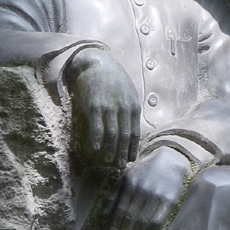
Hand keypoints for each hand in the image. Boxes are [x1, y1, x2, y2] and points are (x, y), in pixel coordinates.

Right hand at [66, 47, 139, 167]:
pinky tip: (96, 151)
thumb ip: (129, 109)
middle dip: (122, 153)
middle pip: (125, 136)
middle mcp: (123, 108)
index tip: (130, 159)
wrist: (96, 62)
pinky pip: (97, 128)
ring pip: (112, 135)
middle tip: (119, 166)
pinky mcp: (94, 106)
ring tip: (108, 162)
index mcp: (133, 106)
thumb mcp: (127, 92)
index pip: (135, 132)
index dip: (132, 148)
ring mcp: (109, 108)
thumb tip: (130, 129)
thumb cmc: (112, 79)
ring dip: (110, 151)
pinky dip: (98, 141)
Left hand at [112, 146, 192, 229]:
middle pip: (131, 216)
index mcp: (131, 184)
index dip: (116, 223)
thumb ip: (114, 194)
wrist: (171, 159)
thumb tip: (103, 214)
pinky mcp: (170, 201)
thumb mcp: (127, 176)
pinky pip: (159, 220)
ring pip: (144, 220)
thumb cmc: (145, 169)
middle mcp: (142, 190)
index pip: (121, 208)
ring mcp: (157, 196)